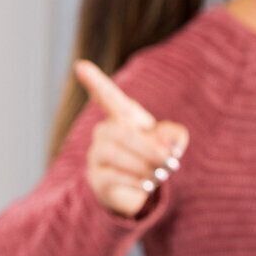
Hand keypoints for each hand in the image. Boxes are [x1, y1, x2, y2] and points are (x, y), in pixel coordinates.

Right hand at [75, 60, 187, 218]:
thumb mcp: (171, 142)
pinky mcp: (98, 179)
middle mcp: (104, 133)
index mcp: (123, 117)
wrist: (141, 189)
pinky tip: (147, 184)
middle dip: (148, 148)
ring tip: (160, 174)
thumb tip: (167, 144)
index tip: (81, 66)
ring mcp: (97, 155)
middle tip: (169, 161)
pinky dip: (134, 180)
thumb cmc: (154, 157)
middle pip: (119, 133)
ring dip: (142, 164)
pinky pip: (112, 175)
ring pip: (113, 153)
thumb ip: (174, 136)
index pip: (107, 96)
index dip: (94, 81)